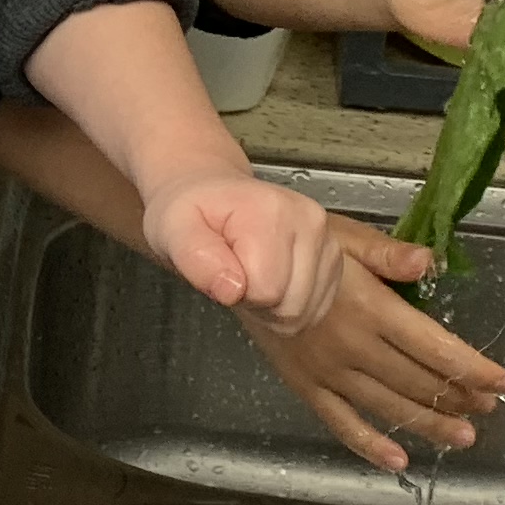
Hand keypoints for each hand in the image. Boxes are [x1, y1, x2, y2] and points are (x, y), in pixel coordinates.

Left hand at [142, 168, 342, 335]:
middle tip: (232, 272)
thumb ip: (195, 259)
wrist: (209, 191)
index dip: (235, 292)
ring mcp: (327, 240)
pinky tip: (268, 280)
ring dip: (271, 308)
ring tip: (248, 274)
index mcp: (273, 212)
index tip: (220, 268)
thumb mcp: (172, 229)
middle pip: (290, 307)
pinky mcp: (332, 258)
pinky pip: (315, 309)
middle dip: (255, 303)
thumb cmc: (191, 210)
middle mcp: (310, 222)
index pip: (265, 291)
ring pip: (304, 313)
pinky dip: (288, 306)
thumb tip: (231, 290)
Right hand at [244, 226, 504, 472]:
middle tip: (487, 407)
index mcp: (369, 307)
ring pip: (388, 406)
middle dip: (458, 396)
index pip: (433, 345)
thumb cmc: (298, 246)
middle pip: (417, 380)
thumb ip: (388, 253)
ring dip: (430, 424)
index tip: (500, 382)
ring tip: (463, 436)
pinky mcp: (306, 386)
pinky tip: (397, 461)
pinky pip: (341, 422)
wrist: (239, 265)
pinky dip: (369, 445)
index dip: (471, 367)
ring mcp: (328, 372)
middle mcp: (352, 346)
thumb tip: (428, 261)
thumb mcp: (344, 235)